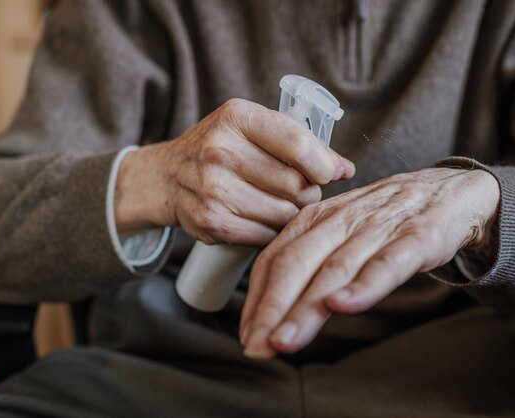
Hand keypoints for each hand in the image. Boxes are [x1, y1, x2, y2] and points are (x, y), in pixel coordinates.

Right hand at [114, 98, 354, 243]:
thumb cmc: (222, 149)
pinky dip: (273, 232)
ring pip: (286, 214)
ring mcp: (214, 189)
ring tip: (278, 203)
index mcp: (237, 118)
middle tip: (296, 190)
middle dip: (307, 192)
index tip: (327, 173)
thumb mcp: (254, 129)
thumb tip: (346, 169)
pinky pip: (267, 236)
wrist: (168, 176)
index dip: (323, 165)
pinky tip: (263, 219)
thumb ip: (301, 144)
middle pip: (297, 185)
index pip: (299, 144)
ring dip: (291, 214)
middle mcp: (221, 151)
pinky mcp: (212, 222)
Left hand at [240, 168, 499, 358]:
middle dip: (272, 308)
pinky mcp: (417, 237)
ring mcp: (380, 228)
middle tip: (257, 346)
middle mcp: (343, 220)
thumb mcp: (342, 232)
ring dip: (307, 306)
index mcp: (319, 218)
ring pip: (336, 268)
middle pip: (297, 263)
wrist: (449, 192)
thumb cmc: (388, 219)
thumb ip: (312, 261)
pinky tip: (344, 305)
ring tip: (285, 339)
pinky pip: (387, 263)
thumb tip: (273, 309)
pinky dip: (364, 284)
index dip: (258, 299)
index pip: (276, 258)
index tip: (248, 335)